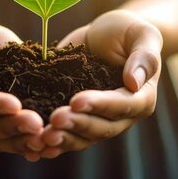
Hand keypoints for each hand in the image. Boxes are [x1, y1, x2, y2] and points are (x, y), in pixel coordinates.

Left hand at [27, 9, 161, 158]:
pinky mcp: (76, 117)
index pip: (122, 106)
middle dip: (76, 124)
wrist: (105, 34)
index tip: (76, 100)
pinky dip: (51, 143)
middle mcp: (120, 115)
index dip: (99, 105)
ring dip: (62, 139)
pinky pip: (65, 134)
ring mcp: (97, 119)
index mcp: (141, 97)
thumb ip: (144, 55)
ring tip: (41, 137)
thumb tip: (134, 82)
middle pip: (100, 127)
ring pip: (82, 137)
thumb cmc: (128, 31)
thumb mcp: (141, 34)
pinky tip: (33, 147)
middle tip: (54, 119)